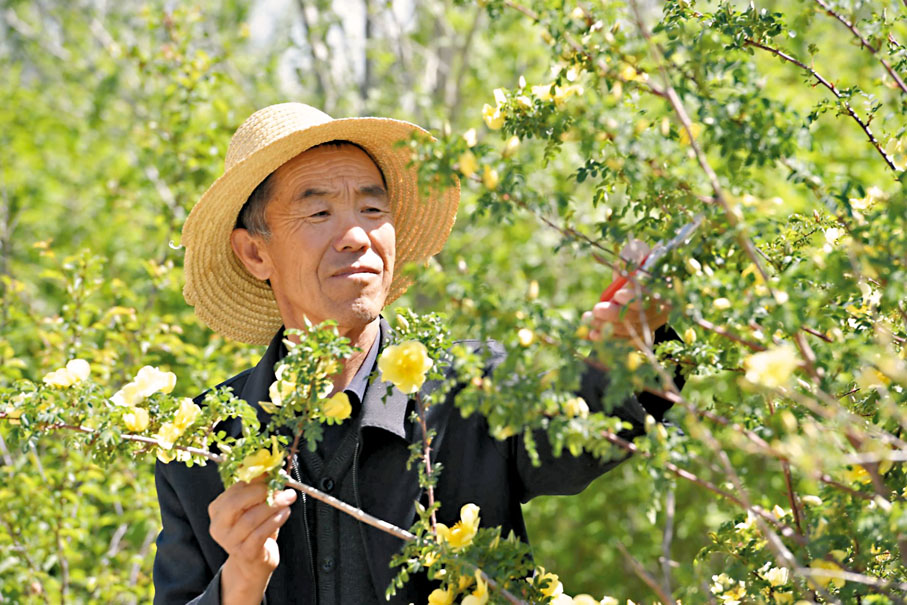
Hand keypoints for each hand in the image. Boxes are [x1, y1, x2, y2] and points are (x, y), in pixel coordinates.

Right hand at [208, 475, 296, 604]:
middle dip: (262, 492)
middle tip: (282, 488)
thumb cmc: (254, 530)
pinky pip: (260, 534)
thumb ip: (257, 489)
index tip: (275, 475)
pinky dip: (275, 521)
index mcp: (217, 509)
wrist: (252, 563)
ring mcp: (229, 541)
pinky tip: (286, 513)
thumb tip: (269, 468)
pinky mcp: (244, 553)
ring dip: (274, 505)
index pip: (234, 489)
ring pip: (251, 518)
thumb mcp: (253, 507)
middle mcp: (219, 526)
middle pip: (236, 503)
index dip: (256, 480)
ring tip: (289, 498)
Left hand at [583, 239, 668, 341]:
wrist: (635, 293)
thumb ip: (634, 255)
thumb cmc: (634, 273)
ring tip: (588, 319)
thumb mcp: (635, 262)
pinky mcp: (637, 338)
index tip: (617, 295)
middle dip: (615, 314)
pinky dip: (605, 338)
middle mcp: (659, 312)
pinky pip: (621, 342)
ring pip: (628, 331)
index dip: (633, 298)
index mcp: (660, 290)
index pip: (649, 297)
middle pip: (637, 317)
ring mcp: (648, 327)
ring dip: (606, 326)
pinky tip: (592, 335)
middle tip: (597, 309)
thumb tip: (631, 253)